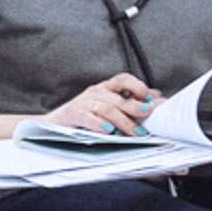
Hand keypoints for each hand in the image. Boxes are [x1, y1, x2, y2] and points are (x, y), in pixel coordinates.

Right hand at [40, 74, 155, 135]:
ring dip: (123, 121)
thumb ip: (131, 101)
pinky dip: (99, 124)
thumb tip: (157, 97)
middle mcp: (96, 92)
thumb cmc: (86, 115)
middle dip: (135, 106)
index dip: (137, 85)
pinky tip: (108, 130)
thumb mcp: (109, 106)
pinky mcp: (73, 115)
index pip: (123, 79)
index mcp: (106, 88)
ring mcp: (84, 102)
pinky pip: (87, 118)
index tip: (149, 97)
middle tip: (148, 113)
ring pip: (107, 109)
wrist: (54, 123)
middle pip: (118, 98)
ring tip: (135, 132)